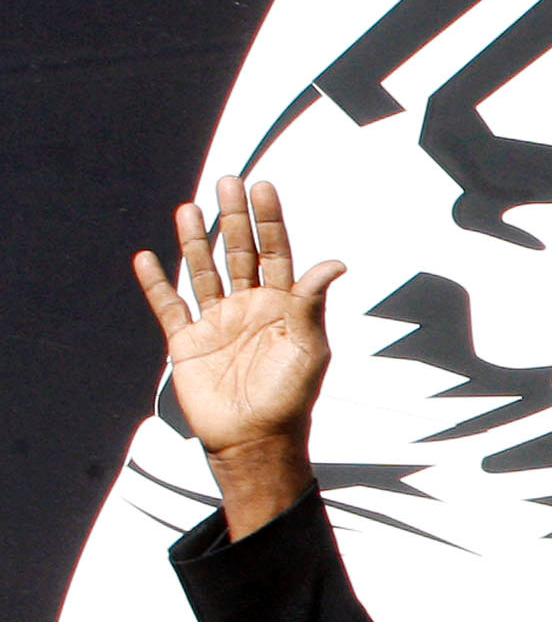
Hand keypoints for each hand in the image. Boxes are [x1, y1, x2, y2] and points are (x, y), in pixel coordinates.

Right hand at [135, 176, 344, 538]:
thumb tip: (335, 262)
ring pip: (203, 272)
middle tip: (227, 180)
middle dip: (232, 217)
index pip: (276, 252)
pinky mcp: (188, 343)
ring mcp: (217, 323)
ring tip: (186, 207)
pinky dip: (157, 284)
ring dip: (194, 241)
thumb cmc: (291, 397)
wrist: (255, 441)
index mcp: (284, 305)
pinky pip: (169, 306)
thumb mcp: (309, 347)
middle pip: (238, 252)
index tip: (263, 187)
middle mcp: (250, 307)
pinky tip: (146, 258)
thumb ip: (312, 303)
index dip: (269, 221)